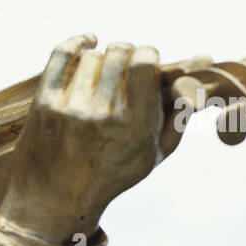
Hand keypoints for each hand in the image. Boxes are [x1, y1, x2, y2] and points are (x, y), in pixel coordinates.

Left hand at [0, 35, 180, 243]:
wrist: (51, 202)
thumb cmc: (110, 176)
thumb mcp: (153, 154)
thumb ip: (177, 112)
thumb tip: (202, 67)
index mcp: (136, 128)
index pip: (145, 62)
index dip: (148, 56)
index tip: (146, 62)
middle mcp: (103, 116)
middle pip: (120, 52)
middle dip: (127, 55)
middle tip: (125, 67)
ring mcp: (70, 109)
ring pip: (93, 56)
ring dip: (101, 59)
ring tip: (102, 75)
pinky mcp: (44, 104)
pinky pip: (63, 54)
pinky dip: (77, 43)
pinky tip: (87, 44)